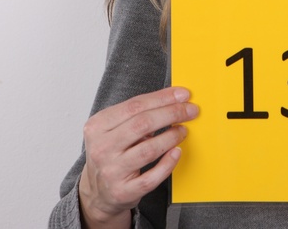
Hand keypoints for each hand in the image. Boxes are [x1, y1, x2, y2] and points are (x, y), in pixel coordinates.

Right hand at [78, 87, 198, 227]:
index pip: (134, 106)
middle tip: (190, 111)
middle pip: (142, 124)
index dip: (162, 98)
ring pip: (148, 150)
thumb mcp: (112, 130)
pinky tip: (176, 152)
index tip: (183, 95)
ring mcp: (111, 171)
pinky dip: (168, 163)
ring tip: (183, 131)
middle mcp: (101, 148)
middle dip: (172, 113)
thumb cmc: (111, 154)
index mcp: (97, 126)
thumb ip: (136, 115)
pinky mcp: (123, 191)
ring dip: (172, 137)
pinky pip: (152, 177)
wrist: (99, 192)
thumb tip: (173, 102)